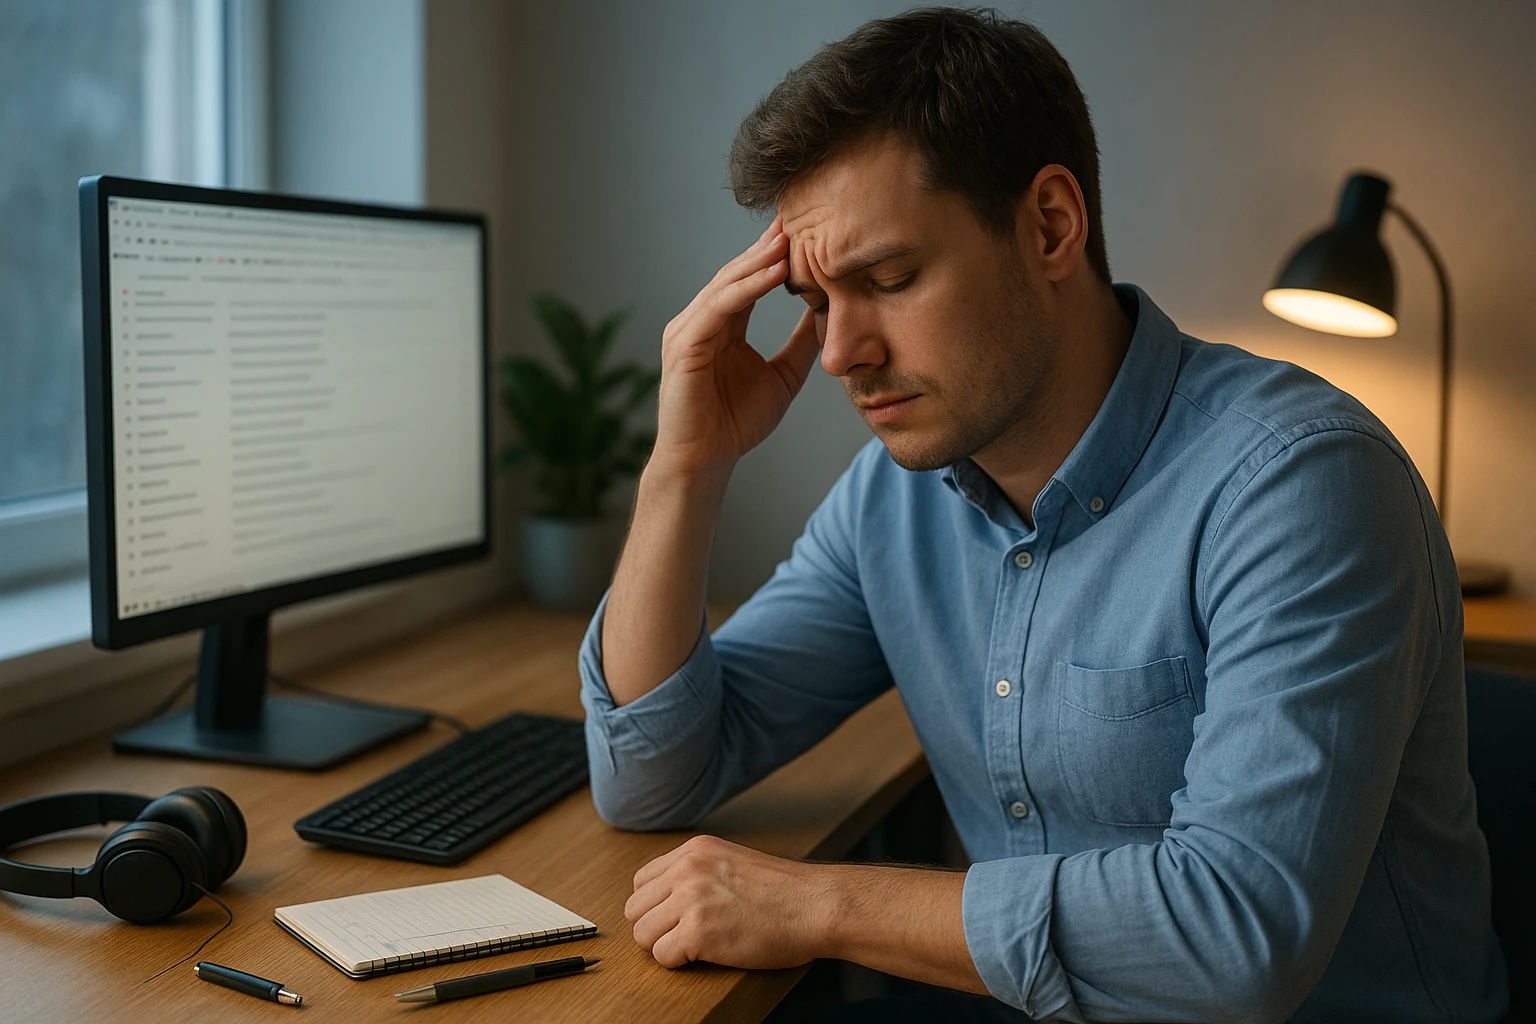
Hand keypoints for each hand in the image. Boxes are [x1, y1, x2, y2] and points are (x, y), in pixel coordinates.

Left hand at [625, 835, 828, 969]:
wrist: (817, 905)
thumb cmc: (786, 892)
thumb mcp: (733, 861)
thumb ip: (699, 872)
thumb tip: (667, 899)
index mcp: (695, 850)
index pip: (642, 881)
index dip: (656, 906)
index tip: (675, 918)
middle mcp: (687, 869)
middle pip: (635, 908)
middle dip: (655, 927)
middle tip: (684, 937)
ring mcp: (691, 899)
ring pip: (642, 934)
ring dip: (665, 946)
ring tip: (696, 947)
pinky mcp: (698, 932)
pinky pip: (661, 956)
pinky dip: (679, 963)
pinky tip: (706, 955)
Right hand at [652, 218, 821, 474]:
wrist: (705, 462)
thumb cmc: (735, 424)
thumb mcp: (783, 376)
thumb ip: (800, 345)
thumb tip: (831, 317)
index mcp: (721, 325)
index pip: (749, 279)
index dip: (776, 255)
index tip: (808, 230)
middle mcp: (700, 320)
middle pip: (737, 272)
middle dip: (768, 245)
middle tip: (800, 215)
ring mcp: (687, 329)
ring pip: (728, 283)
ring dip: (760, 259)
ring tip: (792, 237)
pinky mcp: (684, 344)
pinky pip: (720, 307)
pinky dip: (748, 288)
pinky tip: (776, 272)